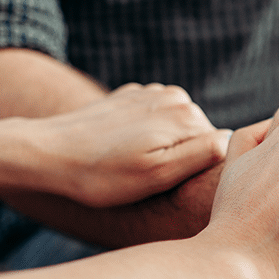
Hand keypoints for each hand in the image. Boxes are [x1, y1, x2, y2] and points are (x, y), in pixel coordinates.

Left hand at [30, 83, 229, 206]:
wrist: (47, 153)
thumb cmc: (102, 175)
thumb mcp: (158, 175)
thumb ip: (202, 154)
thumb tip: (230, 140)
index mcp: (187, 115)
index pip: (218, 148)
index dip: (197, 172)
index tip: (168, 185)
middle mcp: (174, 97)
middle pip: (197, 138)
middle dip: (180, 159)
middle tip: (147, 179)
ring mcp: (150, 93)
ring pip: (175, 131)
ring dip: (161, 150)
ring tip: (131, 166)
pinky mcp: (130, 98)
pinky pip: (152, 123)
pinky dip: (143, 138)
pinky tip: (120, 152)